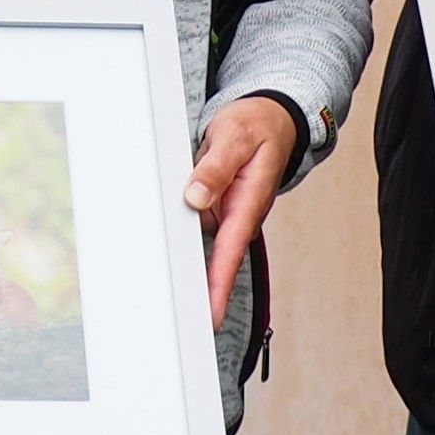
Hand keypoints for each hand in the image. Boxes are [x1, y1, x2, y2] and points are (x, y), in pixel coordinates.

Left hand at [183, 97, 301, 323]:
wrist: (270, 119)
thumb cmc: (255, 127)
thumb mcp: (234, 137)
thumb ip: (215, 168)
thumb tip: (195, 197)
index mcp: (249, 201)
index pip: (232, 250)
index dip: (221, 284)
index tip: (212, 314)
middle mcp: (240, 214)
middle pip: (217, 259)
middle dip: (201, 289)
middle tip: (178, 315)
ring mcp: (229, 213)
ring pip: (203, 242)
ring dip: (187, 261)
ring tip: (164, 281)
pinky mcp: (218, 207)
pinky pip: (197, 224)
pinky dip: (184, 235)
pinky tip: (168, 243)